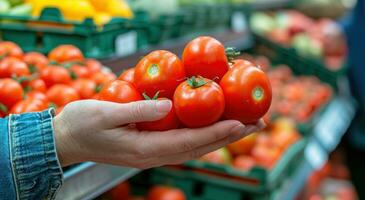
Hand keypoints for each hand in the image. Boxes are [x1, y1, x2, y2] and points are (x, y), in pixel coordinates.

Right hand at [54, 100, 264, 167]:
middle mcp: (154, 155)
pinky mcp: (150, 146)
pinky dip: (203, 135)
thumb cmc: (80, 124)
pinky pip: (183, 142)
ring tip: (244, 125)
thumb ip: (138, 109)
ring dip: (221, 137)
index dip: (216, 133)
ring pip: (194, 147)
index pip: (189, 142)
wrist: (65, 139)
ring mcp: (153, 153)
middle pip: (199, 147)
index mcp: (145, 149)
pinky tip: (214, 127)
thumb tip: (168, 105)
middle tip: (256, 124)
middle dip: (228, 136)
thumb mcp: (105, 113)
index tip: (240, 122)